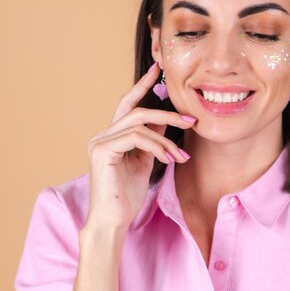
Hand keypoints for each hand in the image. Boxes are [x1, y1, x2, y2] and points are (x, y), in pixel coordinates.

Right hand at [85, 63, 194, 232]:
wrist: (114, 222)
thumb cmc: (127, 196)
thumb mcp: (146, 161)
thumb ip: (152, 140)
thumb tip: (165, 120)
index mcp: (111, 136)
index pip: (128, 104)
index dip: (143, 85)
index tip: (158, 69)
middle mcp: (101, 135)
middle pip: (137, 110)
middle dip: (166, 113)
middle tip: (191, 120)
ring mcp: (99, 142)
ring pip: (139, 123)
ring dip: (166, 138)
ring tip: (181, 156)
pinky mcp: (102, 151)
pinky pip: (136, 137)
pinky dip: (157, 146)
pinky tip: (167, 160)